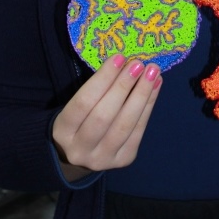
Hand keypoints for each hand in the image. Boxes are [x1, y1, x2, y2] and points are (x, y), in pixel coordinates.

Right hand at [52, 55, 161, 181]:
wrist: (81, 155)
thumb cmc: (80, 120)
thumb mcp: (77, 106)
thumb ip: (97, 89)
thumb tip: (125, 64)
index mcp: (62, 131)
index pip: (83, 102)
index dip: (103, 79)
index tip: (119, 58)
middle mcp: (79, 149)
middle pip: (104, 116)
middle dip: (123, 87)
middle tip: (138, 64)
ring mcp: (102, 158)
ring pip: (124, 125)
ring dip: (141, 95)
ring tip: (152, 73)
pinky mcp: (123, 160)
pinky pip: (138, 131)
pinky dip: (149, 106)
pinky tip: (156, 86)